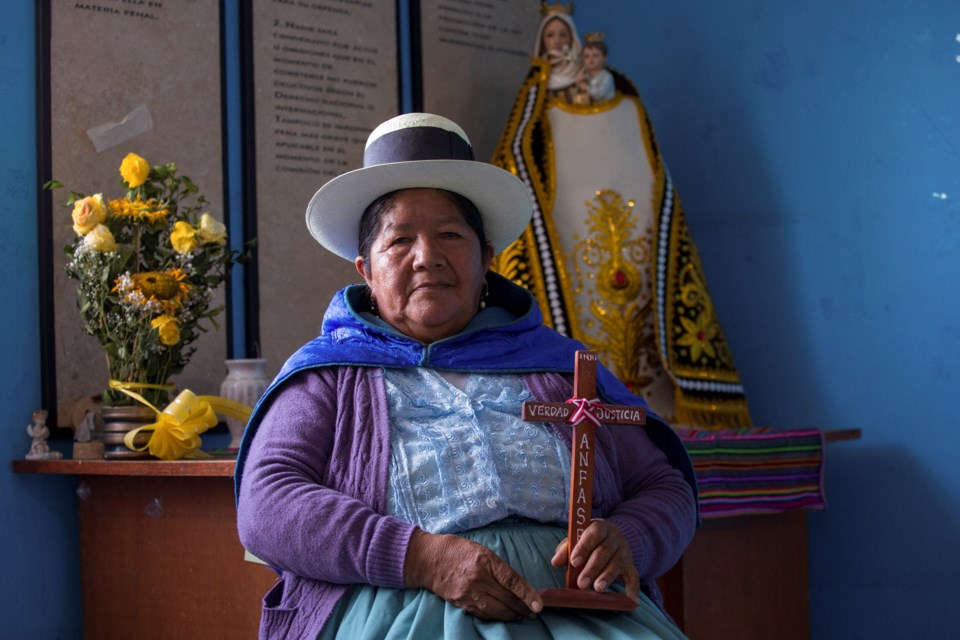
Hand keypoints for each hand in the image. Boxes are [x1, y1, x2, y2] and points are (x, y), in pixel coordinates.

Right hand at [404, 530, 543, 620]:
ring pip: (497, 611)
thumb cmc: (457, 550)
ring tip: (521, 615)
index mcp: (485, 561)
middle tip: (533, 612)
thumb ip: (498, 567)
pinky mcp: (461, 603)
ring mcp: (469, 593)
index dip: (527, 595)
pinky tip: (503, 615)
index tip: (539, 605)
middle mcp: (478, 578)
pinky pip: (483, 615)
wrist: (429, 559)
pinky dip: (496, 617)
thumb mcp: (482, 551)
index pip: (512, 581)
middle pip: (506, 599)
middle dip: (523, 608)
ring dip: (512, 615)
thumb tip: (516, 584)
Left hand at [550, 519, 639, 601]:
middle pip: (605, 551)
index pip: (594, 533)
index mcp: (600, 527)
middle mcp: (615, 537)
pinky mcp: (631, 565)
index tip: (574, 562)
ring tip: (597, 589)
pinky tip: (630, 600)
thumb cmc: (588, 542)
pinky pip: (633, 576)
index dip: (584, 547)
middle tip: (582, 584)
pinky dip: (633, 588)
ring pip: (617, 563)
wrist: (611, 539)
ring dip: (607, 577)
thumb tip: (556, 561)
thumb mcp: (576, 540)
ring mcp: (625, 551)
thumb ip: (565, 549)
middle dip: (592, 568)